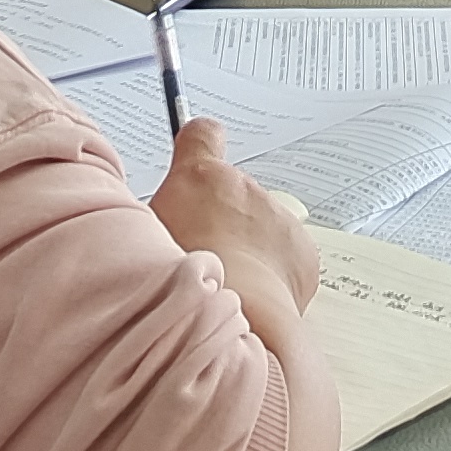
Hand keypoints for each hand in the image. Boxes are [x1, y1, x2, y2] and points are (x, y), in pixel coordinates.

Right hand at [150, 117, 320, 313]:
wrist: (238, 315)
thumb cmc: (186, 281)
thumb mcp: (148, 235)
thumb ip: (153, 215)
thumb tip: (150, 214)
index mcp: (201, 177)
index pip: (202, 134)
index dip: (199, 142)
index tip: (196, 146)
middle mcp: (245, 189)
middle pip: (231, 196)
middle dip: (219, 220)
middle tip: (201, 254)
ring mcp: (278, 218)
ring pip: (259, 228)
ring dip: (247, 249)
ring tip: (227, 283)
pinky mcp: (302, 251)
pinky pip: (284, 258)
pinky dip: (272, 274)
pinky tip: (251, 297)